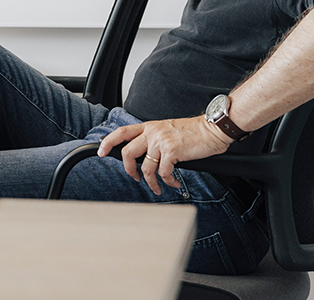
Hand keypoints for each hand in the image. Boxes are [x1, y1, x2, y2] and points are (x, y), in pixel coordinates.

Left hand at [96, 116, 231, 194]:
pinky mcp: (172, 151)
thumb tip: (144, 155)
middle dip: (129, 170)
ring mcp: (161, 141)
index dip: (108, 142)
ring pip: (146, 167)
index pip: (121, 131)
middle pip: (128, 152)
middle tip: (136, 178)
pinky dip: (167, 181)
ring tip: (158, 187)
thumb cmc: (193, 132)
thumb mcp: (167, 129)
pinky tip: (173, 182)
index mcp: (149, 126)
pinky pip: (163, 173)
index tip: (101, 151)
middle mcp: (152, 132)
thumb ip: (153, 138)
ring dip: (151, 182)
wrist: (212, 129)